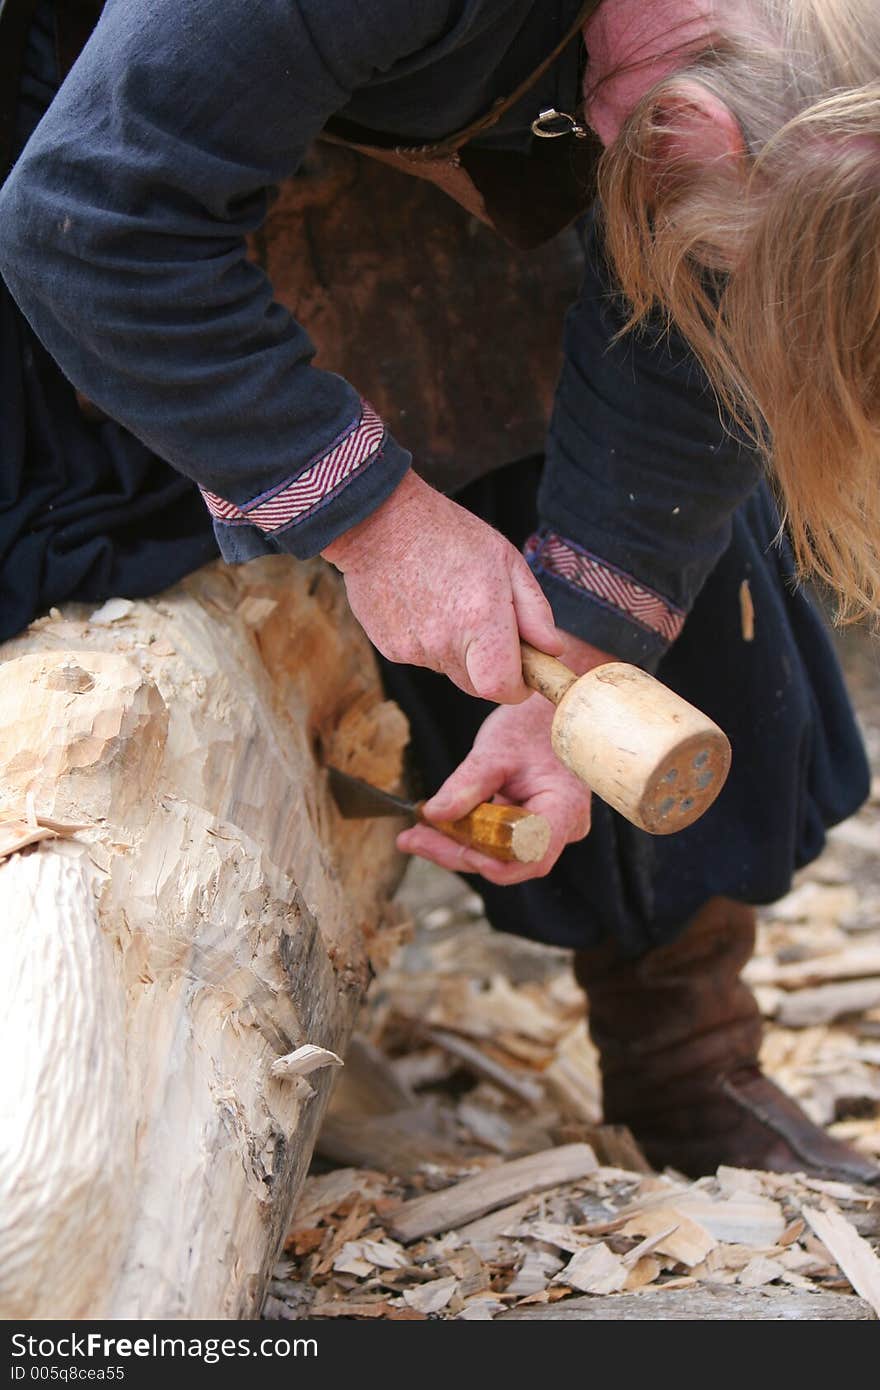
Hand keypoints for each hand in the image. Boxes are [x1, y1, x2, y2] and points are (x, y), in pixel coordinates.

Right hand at [321, 470, 561, 702]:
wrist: (378, 521)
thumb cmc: (448, 534)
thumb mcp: (506, 560)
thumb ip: (535, 611)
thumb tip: (553, 650)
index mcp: (481, 620)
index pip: (502, 688)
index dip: (517, 687)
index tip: (522, 674)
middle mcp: (445, 642)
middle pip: (477, 686)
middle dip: (490, 669)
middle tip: (487, 627)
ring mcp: (413, 648)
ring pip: (449, 670)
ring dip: (458, 650)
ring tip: (447, 602)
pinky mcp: (390, 648)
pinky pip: (422, 658)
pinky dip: (429, 641)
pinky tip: (423, 604)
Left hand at [397, 694, 592, 884]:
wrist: (546, 712)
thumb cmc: (530, 724)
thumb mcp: (493, 752)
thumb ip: (465, 786)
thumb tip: (433, 815)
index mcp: (564, 809)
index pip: (528, 855)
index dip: (489, 861)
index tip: (448, 846)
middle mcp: (564, 827)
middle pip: (508, 860)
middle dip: (457, 851)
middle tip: (412, 840)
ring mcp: (550, 829)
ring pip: (500, 854)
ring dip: (457, 845)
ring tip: (416, 834)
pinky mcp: (531, 826)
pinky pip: (500, 841)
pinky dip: (468, 834)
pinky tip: (435, 826)